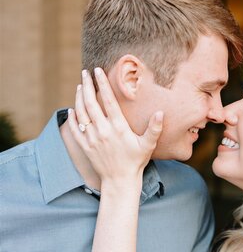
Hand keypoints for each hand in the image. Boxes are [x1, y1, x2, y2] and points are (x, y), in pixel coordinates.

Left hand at [68, 68, 162, 182]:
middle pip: (91, 103)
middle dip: (87, 85)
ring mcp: (92, 139)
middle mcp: (103, 131)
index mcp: (118, 127)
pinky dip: (72, 118)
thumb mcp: (148, 145)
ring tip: (80, 86)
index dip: (103, 84)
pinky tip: (72, 109)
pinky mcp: (85, 147)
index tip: (98, 71)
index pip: (108, 100)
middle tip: (85, 73)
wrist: (120, 181)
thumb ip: (154, 128)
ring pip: (81, 113)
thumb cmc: (136, 161)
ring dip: (79, 98)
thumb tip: (161, 112)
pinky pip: (75, 129)